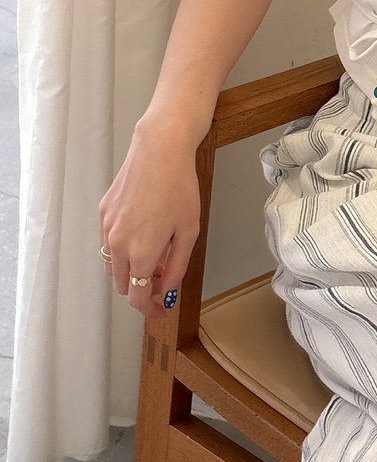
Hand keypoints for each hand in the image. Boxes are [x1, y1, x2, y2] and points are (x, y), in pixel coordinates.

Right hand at [99, 126, 201, 320]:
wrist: (159, 152)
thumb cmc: (179, 188)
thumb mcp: (188, 232)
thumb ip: (176, 267)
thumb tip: (165, 290)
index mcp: (140, 253)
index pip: (137, 297)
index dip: (149, 309)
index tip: (160, 309)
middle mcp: (118, 244)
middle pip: (122, 285)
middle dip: (141, 289)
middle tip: (163, 278)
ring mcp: (107, 228)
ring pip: (112, 266)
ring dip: (130, 271)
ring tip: (155, 256)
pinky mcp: (103, 213)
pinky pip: (108, 243)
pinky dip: (122, 251)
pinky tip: (142, 235)